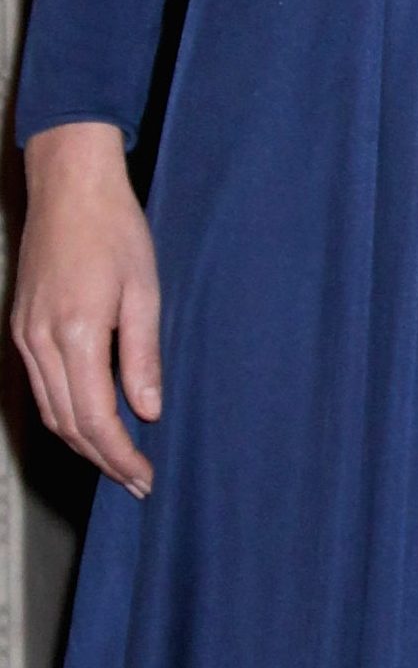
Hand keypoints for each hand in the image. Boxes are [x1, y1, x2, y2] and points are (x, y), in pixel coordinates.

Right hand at [13, 122, 161, 495]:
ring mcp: (24, 337)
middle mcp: (40, 343)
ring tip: (117, 461)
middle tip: (135, 480)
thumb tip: (148, 411)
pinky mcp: (20, 328)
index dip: (119, 455)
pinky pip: (40, 388)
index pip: (95, 418)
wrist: (69, 187)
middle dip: (102, 459)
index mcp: (76, 334)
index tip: (144, 477)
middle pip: (67, 424)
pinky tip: (88, 420)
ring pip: (49, 411)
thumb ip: (143, 355)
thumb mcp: (145, 288)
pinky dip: (63, 413)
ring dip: (81, 442)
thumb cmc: (115, 230)